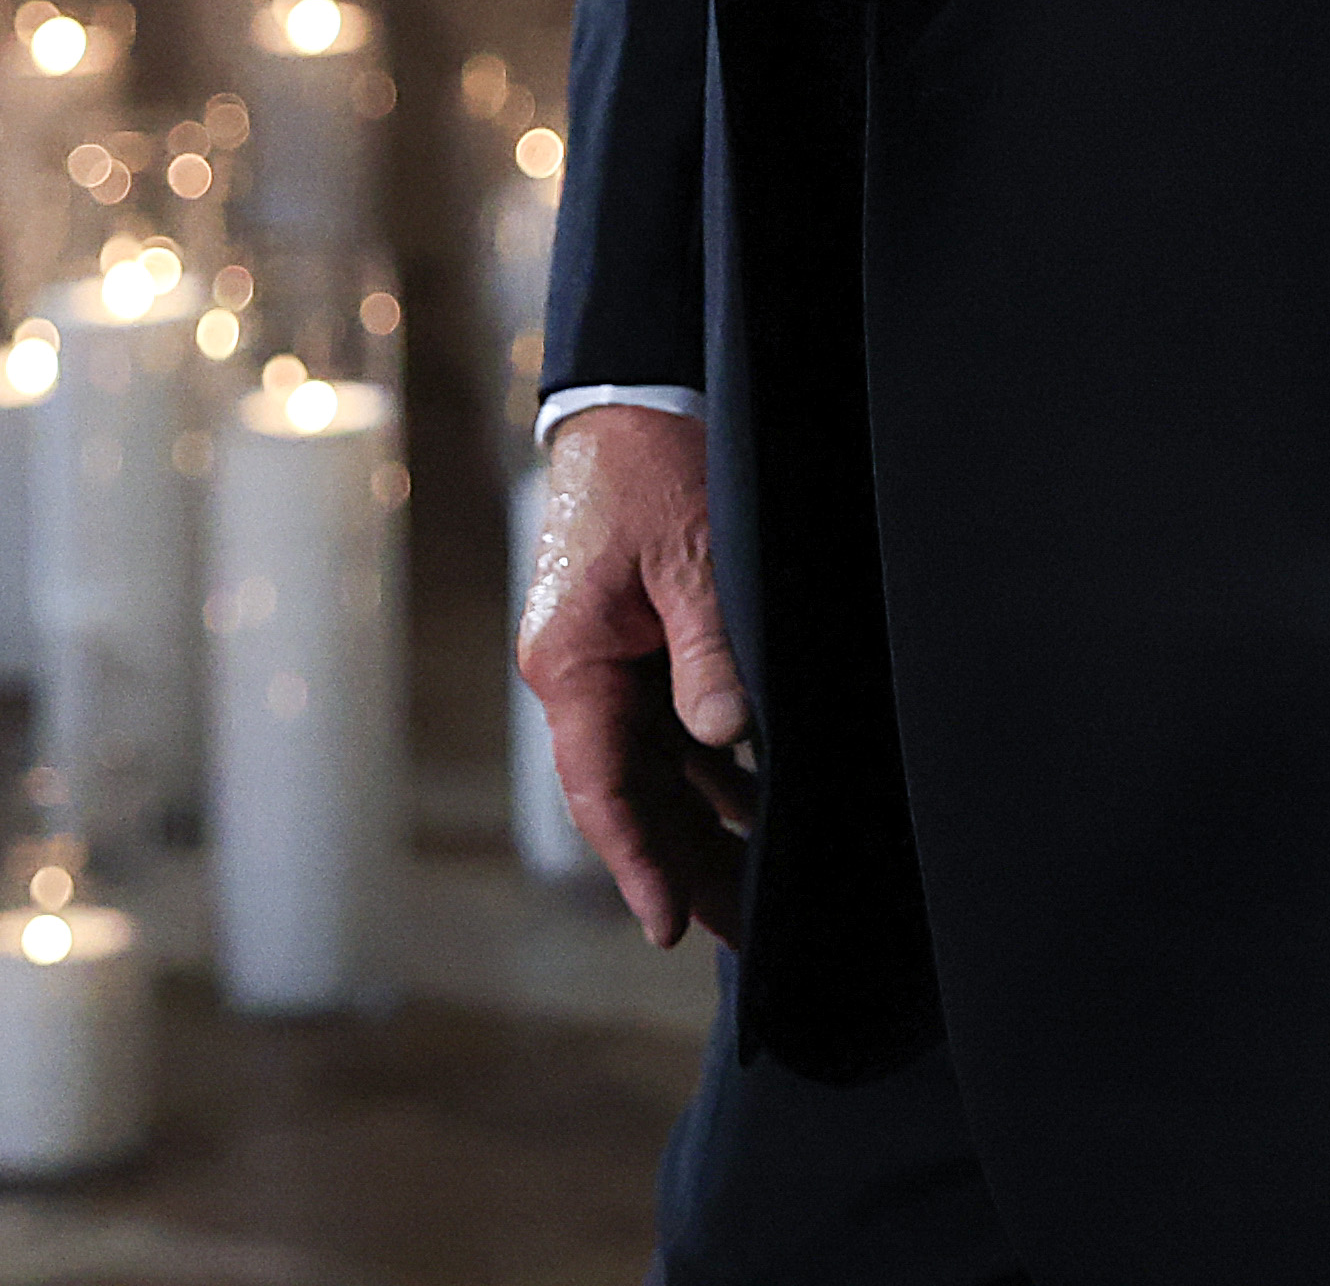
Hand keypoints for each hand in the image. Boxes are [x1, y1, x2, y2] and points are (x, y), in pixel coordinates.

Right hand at [513, 403, 757, 947]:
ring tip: (757, 893)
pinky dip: (709, 772)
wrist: (632, 393)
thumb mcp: (691, 554)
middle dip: (681, 866)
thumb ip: (707, 649)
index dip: (638, 862)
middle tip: (740, 935)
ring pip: (653, 770)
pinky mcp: (635, 644)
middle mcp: (579, 674)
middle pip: (630, 795)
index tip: (670, 927)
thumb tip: (726, 736)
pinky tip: (757, 809)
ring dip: (700, 826)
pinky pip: (668, 729)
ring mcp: (605, 662)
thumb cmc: (654, 463)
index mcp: (572, 661)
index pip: (603, 788)